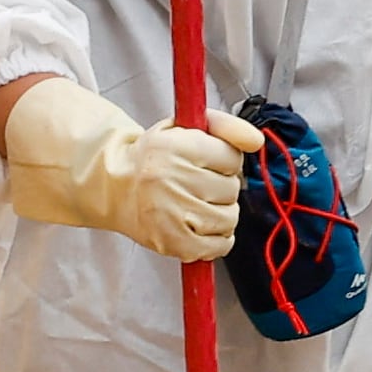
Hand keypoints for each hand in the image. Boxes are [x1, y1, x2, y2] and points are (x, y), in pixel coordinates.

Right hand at [0, 74, 263, 262]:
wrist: (114, 185)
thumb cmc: (155, 155)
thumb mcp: (185, 126)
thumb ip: (225, 126)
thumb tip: (257, 140)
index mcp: (177, 147)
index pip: (232, 158)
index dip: (224, 160)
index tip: (207, 161)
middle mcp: (173, 180)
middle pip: (232, 188)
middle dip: (221, 186)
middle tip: (198, 184)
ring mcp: (173, 214)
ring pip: (229, 217)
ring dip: (221, 213)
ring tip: (199, 205)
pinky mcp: (173, 243)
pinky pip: (219, 245)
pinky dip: (218, 239)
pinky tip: (201, 226)